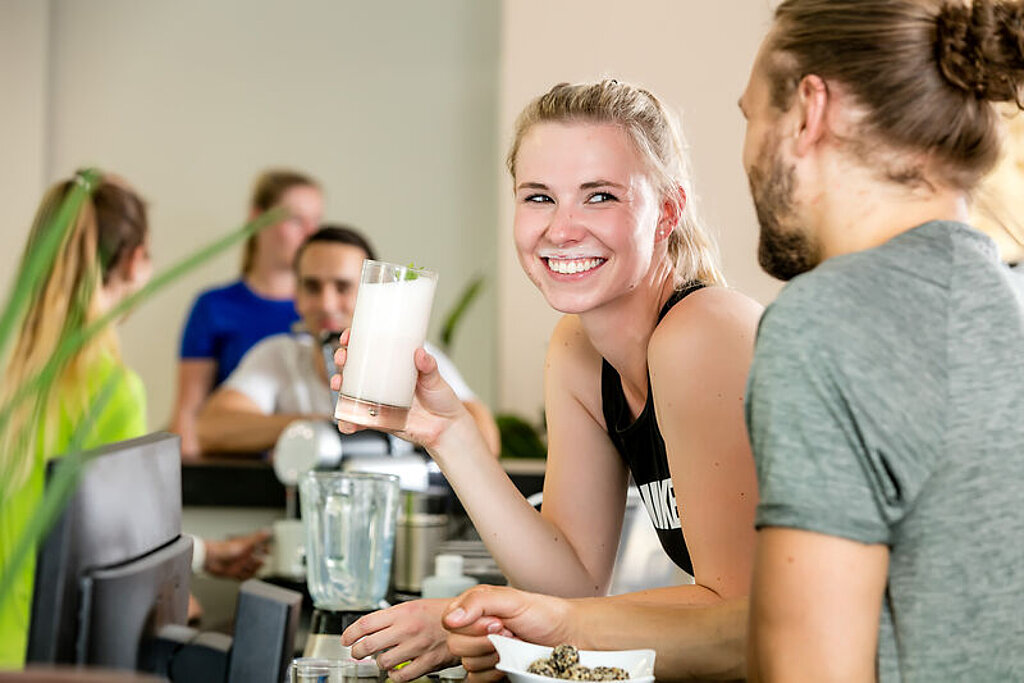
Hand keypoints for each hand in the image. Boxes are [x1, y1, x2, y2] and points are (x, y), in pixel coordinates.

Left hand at [203, 529, 269, 579]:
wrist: (209, 558)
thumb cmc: (224, 549)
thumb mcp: (244, 543)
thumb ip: (257, 538)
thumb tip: (268, 531)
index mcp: (246, 547)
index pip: (260, 548)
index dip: (265, 550)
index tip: (269, 551)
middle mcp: (243, 556)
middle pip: (257, 561)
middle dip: (260, 563)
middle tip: (261, 562)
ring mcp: (238, 565)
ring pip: (251, 570)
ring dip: (253, 570)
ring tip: (252, 568)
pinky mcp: (233, 573)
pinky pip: (242, 578)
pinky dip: (245, 577)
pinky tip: (245, 575)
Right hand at [331, 329, 468, 450]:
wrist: (445, 428)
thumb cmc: (441, 400)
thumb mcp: (435, 378)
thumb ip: (429, 366)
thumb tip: (421, 354)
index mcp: (394, 366)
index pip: (370, 348)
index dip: (355, 341)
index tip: (349, 336)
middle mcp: (382, 381)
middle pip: (355, 366)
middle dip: (343, 360)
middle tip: (343, 358)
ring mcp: (377, 399)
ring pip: (351, 390)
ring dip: (339, 386)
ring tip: (339, 384)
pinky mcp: (378, 418)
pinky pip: (358, 420)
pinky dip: (349, 421)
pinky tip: (346, 421)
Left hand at [341, 599, 503, 681]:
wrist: (472, 620)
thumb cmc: (445, 612)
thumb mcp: (417, 605)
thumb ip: (396, 616)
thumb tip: (374, 625)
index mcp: (403, 612)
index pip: (366, 623)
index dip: (351, 633)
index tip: (346, 638)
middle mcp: (406, 629)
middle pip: (368, 645)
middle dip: (358, 651)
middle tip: (357, 652)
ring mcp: (416, 647)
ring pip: (383, 662)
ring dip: (379, 663)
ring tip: (382, 660)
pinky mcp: (426, 662)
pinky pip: (401, 676)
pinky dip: (395, 676)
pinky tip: (396, 671)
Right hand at [443, 586, 573, 682]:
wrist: (566, 636)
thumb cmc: (543, 613)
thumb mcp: (511, 598)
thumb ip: (478, 602)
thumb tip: (451, 617)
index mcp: (475, 608)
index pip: (450, 621)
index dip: (473, 626)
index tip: (496, 622)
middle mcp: (475, 629)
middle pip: (456, 644)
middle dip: (486, 641)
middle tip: (507, 633)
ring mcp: (482, 652)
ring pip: (467, 663)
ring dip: (493, 656)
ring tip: (513, 644)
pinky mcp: (489, 671)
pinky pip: (475, 679)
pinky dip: (493, 673)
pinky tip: (508, 661)